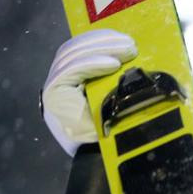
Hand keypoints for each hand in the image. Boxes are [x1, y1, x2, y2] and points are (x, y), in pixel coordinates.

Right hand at [41, 29, 136, 156]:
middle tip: (130, 43)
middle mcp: (60, 79)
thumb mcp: (117, 96)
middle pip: (76, 49)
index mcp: (73, 77)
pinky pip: (71, 71)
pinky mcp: (53, 94)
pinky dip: (92, 64)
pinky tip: (112, 63)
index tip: (125, 37)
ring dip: (102, 49)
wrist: (102, 156)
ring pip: (73, 57)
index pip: (81, 48)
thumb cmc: (114, 128)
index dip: (101, 38)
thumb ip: (117, 77)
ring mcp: (54, 86)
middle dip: (104, 42)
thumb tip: (139, 57)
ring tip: (126, 50)